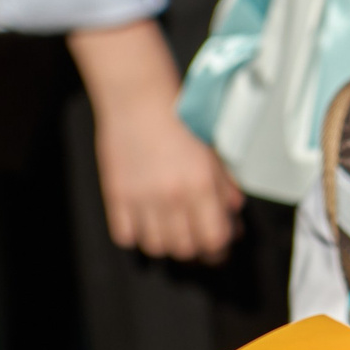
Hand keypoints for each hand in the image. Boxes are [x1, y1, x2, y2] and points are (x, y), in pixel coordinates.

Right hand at [69, 18, 242, 261]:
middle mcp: (173, 197)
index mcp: (201, 185)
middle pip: (185, 249)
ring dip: (166, 245)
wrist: (138, 98)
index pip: (215, 238)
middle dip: (195, 251)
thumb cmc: (179, 119)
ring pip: (156, 247)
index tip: (219, 248)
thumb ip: (225, 186)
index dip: (219, 249)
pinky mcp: (116, 196)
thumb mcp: (213, 151)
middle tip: (195, 241)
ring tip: (170, 231)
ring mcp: (142, 199)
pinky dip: (135, 236)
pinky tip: (143, 223)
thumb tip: (233, 215)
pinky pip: (125, 236)